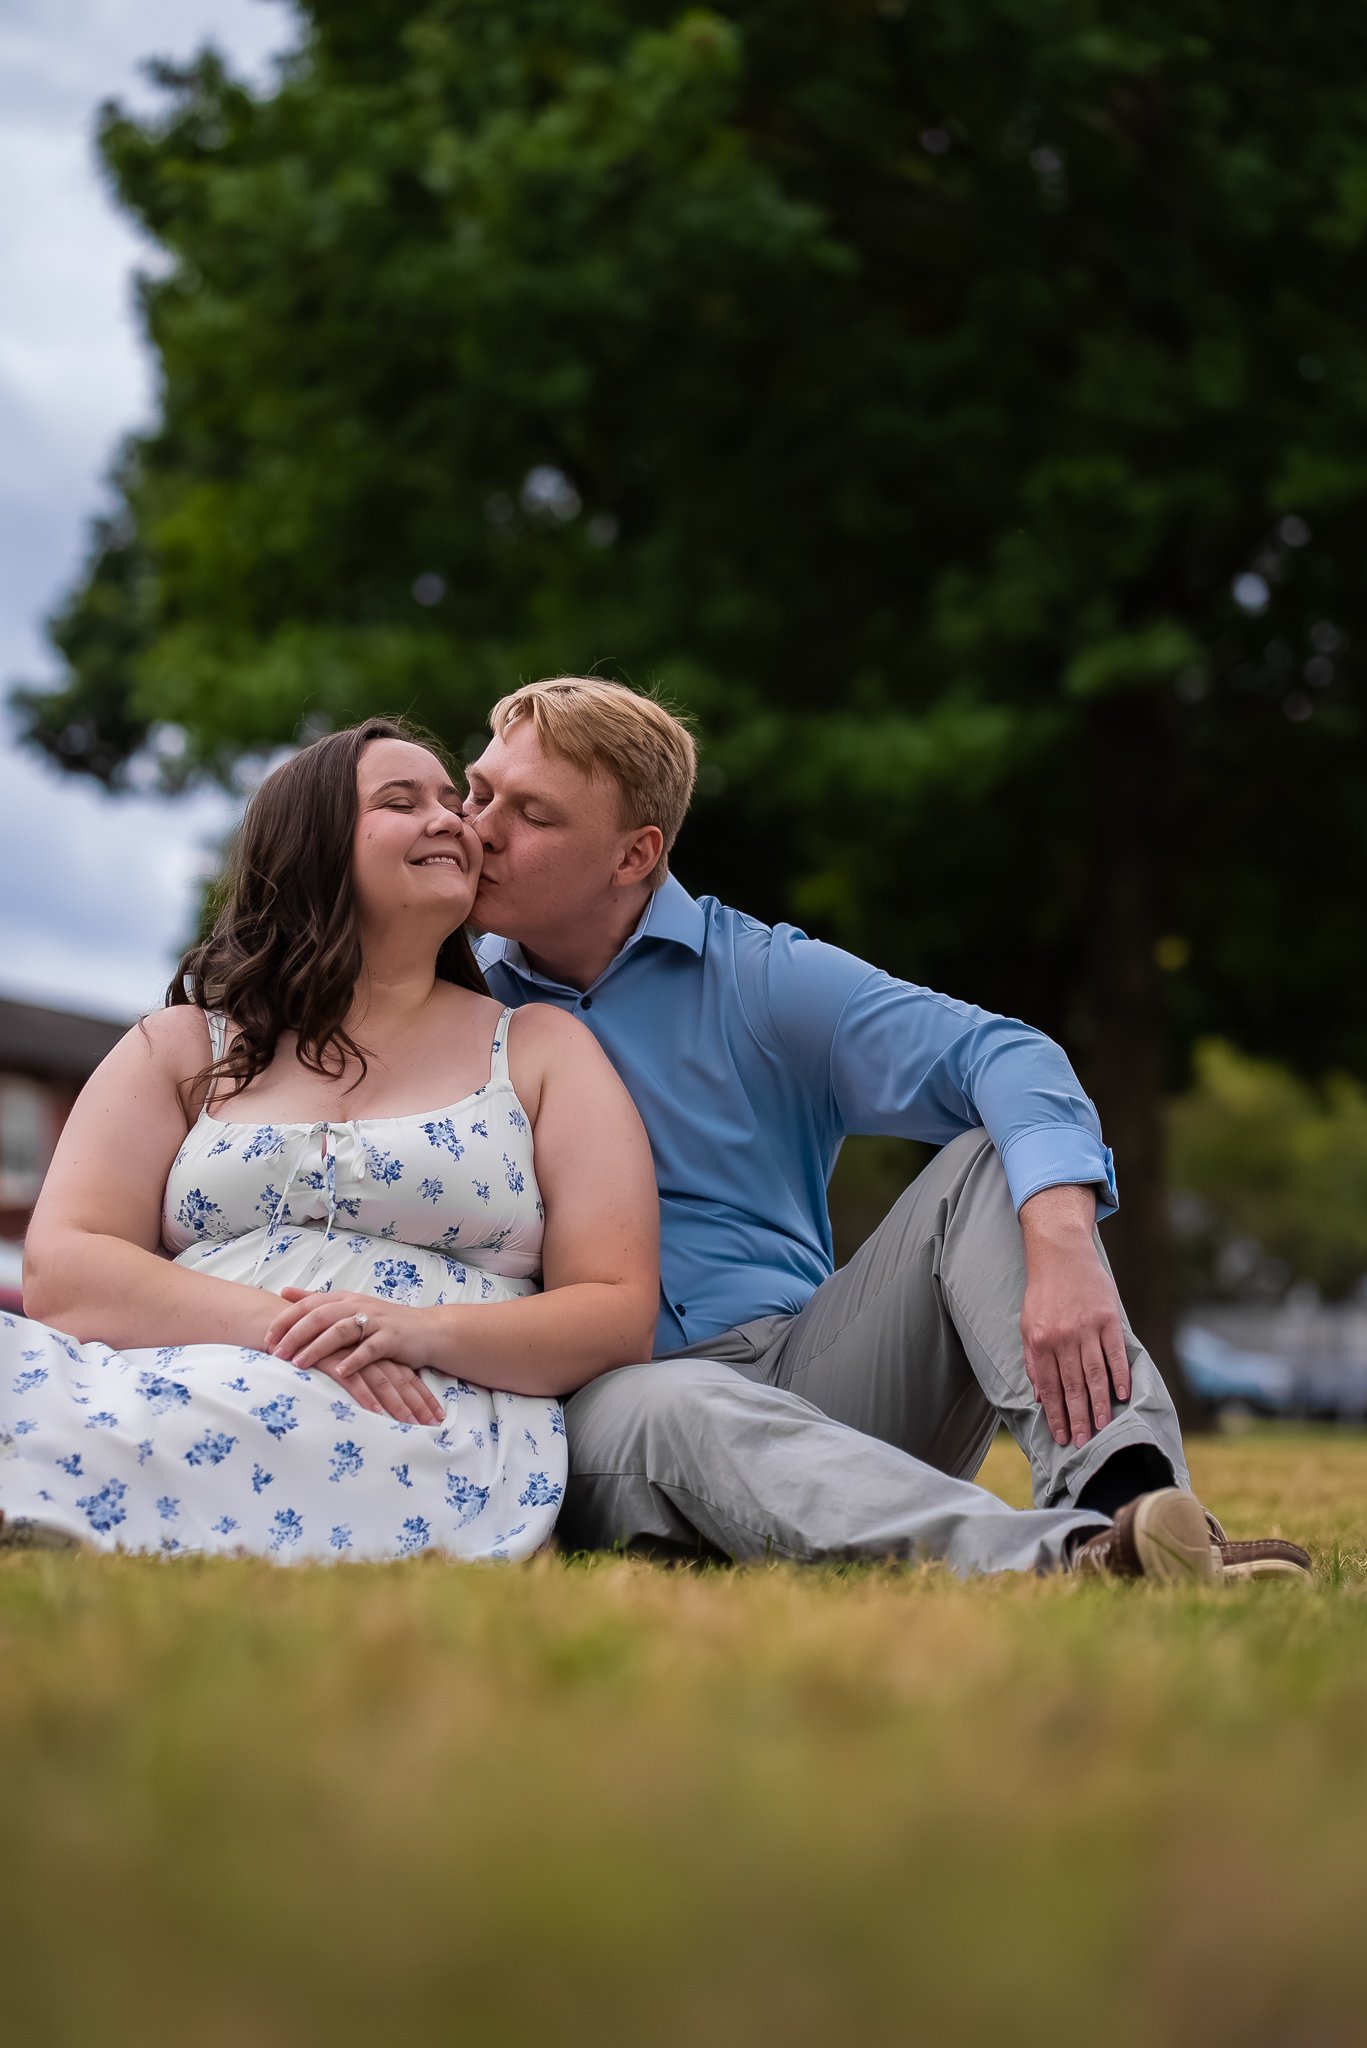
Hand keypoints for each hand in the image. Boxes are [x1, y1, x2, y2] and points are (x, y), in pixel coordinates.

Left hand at [265, 1287, 435, 1378]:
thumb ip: (316, 1300)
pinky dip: (353, 1360)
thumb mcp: (348, 1307)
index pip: (307, 1305)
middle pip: (320, 1316)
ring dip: (317, 1347)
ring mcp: (375, 1321)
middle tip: (275, 1354)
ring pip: (341, 1331)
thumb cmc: (382, 1322)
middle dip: (295, 1335)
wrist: (425, 1331)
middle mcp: (357, 1305)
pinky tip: (339, 1372)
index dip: (285, 1321)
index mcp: (343, 1298)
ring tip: (299, 1364)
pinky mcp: (391, 1339)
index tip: (265, 1339)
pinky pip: (369, 1349)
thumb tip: (284, 1292)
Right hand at [310, 1352, 444, 1426]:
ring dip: (397, 1404)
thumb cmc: (312, 1341)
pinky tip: (376, 1413)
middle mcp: (367, 1352)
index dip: (420, 1394)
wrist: (281, 1320)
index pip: (404, 1374)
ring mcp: (352, 1354)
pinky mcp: (332, 1359)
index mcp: (373, 1350)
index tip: (436, 1414)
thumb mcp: (342, 1355)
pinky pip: (353, 1380)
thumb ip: (359, 1369)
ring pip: (381, 1381)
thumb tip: (378, 1390)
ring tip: (411, 1424)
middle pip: (399, 1379)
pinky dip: (366, 1396)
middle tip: (433, 1424)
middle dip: (417, 1403)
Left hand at [1019, 1186, 1131, 1447]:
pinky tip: (1122, 1395)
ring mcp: (1087, 1328)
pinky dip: (1120, 1375)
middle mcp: (1063, 1337)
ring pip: (1095, 1375)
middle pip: (1073, 1386)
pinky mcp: (1108, 1318)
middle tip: (1084, 1443)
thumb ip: (1034, 1361)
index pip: (1050, 1387)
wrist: (1060, 1252)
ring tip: (1103, 1427)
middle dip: (1078, 1418)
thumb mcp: (1027, 1324)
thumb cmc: (1043, 1292)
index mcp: (1040, 1341)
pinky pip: (1115, 1353)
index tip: (1063, 1437)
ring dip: (1099, 1404)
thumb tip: (1039, 1396)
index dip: (1056, 1415)